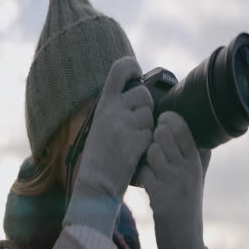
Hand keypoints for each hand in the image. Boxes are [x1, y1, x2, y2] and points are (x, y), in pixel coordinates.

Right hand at [64, 57, 153, 236]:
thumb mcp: (101, 124)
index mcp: (103, 104)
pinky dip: (148, 143)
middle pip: (144, 94)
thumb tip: (139, 94)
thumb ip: (117, 108)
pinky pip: (152, 133)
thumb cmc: (100, 155)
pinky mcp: (136, 140)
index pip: (119, 70)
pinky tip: (135, 152)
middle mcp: (113, 110)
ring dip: (147, 128)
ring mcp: (124, 124)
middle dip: (146, 107)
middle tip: (136, 124)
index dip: (131, 66)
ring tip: (132, 141)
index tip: (137, 72)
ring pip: (150, 115)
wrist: (96, 182)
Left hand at [139, 111, 208, 248]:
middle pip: (164, 135)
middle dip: (154, 134)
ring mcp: (173, 181)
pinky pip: (143, 172)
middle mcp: (187, 168)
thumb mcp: (197, 174)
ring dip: (147, 156)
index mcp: (196, 160)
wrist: (185, 234)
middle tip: (154, 141)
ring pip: (152, 151)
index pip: (182, 128)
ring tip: (151, 164)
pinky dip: (141, 174)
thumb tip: (192, 126)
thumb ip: (195, 152)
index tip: (162, 120)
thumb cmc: (188, 200)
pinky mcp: (160, 195)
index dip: (169, 119)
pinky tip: (146, 180)